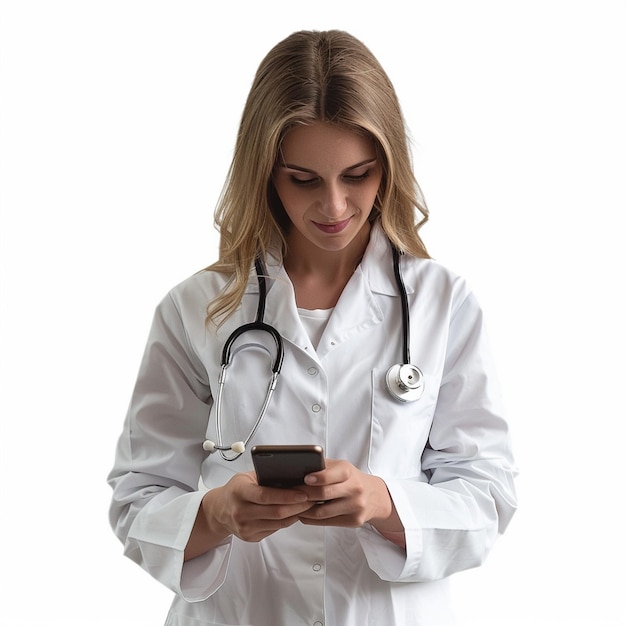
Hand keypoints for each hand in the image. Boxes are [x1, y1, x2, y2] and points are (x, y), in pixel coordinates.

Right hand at [186, 471, 314, 558]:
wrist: (219, 510)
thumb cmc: (237, 489)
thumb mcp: (246, 477)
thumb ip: (265, 476)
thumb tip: (293, 475)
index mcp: (239, 492)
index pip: (266, 495)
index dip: (287, 495)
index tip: (304, 493)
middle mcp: (240, 511)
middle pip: (276, 512)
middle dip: (298, 505)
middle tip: (314, 498)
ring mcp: (245, 528)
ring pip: (278, 523)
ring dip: (296, 514)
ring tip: (309, 505)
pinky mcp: (250, 537)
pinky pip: (275, 529)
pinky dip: (288, 521)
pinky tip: (296, 512)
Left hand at [296, 459, 405, 545]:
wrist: (374, 496)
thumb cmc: (349, 478)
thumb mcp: (340, 467)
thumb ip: (321, 466)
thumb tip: (296, 469)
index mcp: (348, 471)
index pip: (331, 474)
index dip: (317, 477)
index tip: (305, 478)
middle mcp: (355, 488)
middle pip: (324, 494)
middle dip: (304, 495)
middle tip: (289, 494)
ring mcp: (355, 506)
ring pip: (322, 512)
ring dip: (304, 510)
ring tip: (292, 506)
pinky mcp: (354, 521)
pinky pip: (326, 522)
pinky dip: (311, 519)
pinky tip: (303, 514)